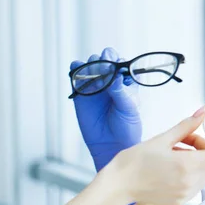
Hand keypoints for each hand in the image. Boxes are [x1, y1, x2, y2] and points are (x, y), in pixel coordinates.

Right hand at [71, 48, 141, 170]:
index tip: (113, 64)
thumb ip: (119, 91)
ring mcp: (95, 85)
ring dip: (90, 66)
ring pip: (90, 65)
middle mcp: (110, 79)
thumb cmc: (126, 126)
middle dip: (102, 62)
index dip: (115, 60)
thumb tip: (114, 74)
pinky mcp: (81, 93)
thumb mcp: (128, 107)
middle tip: (103, 72)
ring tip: (93, 77)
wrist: (111, 145)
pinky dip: (75, 70)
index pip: (119, 61)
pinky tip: (77, 70)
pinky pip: (76, 76)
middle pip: (103, 60)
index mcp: (125, 80)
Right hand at [108, 107, 204, 204]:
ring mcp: (186, 194)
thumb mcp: (162, 138)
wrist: (117, 185)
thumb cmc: (134, 161)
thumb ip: (187, 125)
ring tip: (176, 150)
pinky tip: (174, 164)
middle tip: (188, 138)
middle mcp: (190, 183)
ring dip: (199, 159)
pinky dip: (192, 171)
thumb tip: (203, 112)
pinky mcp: (180, 201)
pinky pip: (197, 183)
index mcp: (187, 166)